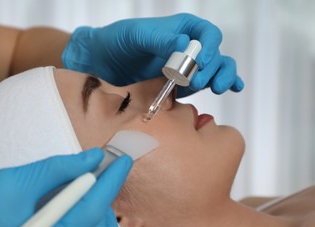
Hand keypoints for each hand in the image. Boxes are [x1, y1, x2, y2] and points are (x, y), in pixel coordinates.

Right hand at [0, 148, 132, 226]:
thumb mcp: (14, 182)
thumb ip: (58, 170)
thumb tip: (91, 158)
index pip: (93, 206)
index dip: (112, 181)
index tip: (123, 160)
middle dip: (106, 196)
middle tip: (106, 172)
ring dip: (101, 218)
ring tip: (93, 193)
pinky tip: (85, 220)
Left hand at [62, 13, 243, 95]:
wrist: (103, 63)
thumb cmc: (117, 42)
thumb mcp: (135, 36)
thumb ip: (159, 39)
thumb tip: (183, 44)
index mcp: (181, 29)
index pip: (207, 34)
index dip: (210, 47)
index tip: (203, 62)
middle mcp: (188, 47)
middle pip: (216, 54)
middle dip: (216, 67)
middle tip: (203, 82)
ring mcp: (187, 66)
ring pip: (216, 69)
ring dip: (222, 77)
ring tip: (217, 89)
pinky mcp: (182, 83)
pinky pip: (206, 83)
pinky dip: (222, 83)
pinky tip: (230, 88)